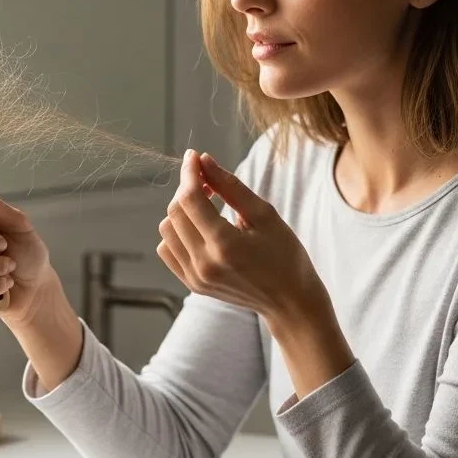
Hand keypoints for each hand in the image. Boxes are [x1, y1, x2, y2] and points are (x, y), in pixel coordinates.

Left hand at [156, 149, 331, 324]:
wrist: (290, 302)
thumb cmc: (285, 255)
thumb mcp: (264, 215)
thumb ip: (231, 187)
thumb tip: (204, 160)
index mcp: (225, 245)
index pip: (190, 199)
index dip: (189, 172)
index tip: (194, 156)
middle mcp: (204, 264)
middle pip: (175, 212)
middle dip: (187, 188)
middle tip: (208, 181)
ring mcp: (195, 277)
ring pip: (167, 230)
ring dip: (181, 210)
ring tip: (206, 205)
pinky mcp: (192, 284)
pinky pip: (168, 250)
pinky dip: (177, 232)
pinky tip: (199, 228)